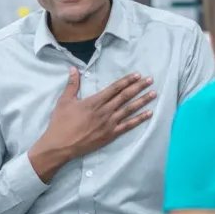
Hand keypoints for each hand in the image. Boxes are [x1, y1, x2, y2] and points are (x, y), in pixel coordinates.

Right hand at [29, 69, 154, 181]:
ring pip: (129, 109)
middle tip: (150, 80)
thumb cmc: (61, 123)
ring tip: (153, 94)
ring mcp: (109, 123)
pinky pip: (128, 126)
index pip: (115, 88)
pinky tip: (149, 114)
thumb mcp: (64, 101)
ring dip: (142, 101)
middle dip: (139, 87)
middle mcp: (105, 111)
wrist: (61, 145)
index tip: (137, 75)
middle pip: (125, 96)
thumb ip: (72, 84)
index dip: (127, 81)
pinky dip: (139, 119)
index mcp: (94, 101)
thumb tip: (73, 68)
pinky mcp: (110, 135)